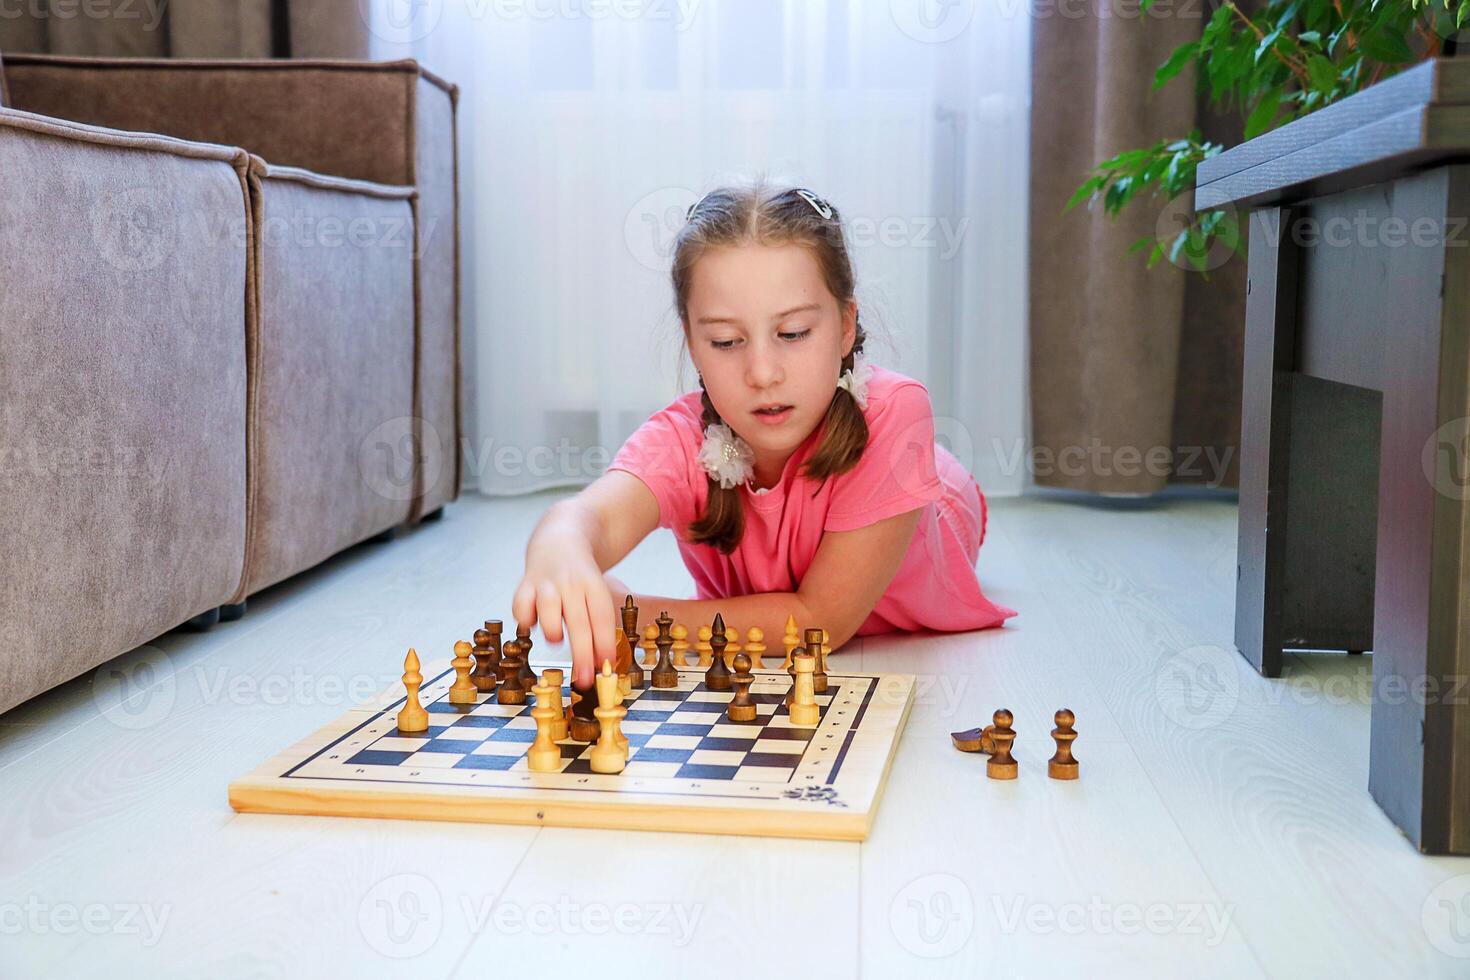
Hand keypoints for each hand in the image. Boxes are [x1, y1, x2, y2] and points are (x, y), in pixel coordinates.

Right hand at [512, 543, 618, 687]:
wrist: (560, 543)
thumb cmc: (581, 579)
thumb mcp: (597, 595)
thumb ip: (598, 626)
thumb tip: (600, 663)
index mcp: (594, 585)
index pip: (602, 618)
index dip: (604, 645)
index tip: (606, 667)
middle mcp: (571, 583)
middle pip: (579, 621)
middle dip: (582, 654)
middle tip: (584, 679)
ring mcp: (546, 583)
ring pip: (549, 611)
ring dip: (553, 632)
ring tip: (556, 639)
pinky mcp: (525, 585)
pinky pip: (521, 606)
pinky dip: (525, 619)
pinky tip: (533, 622)